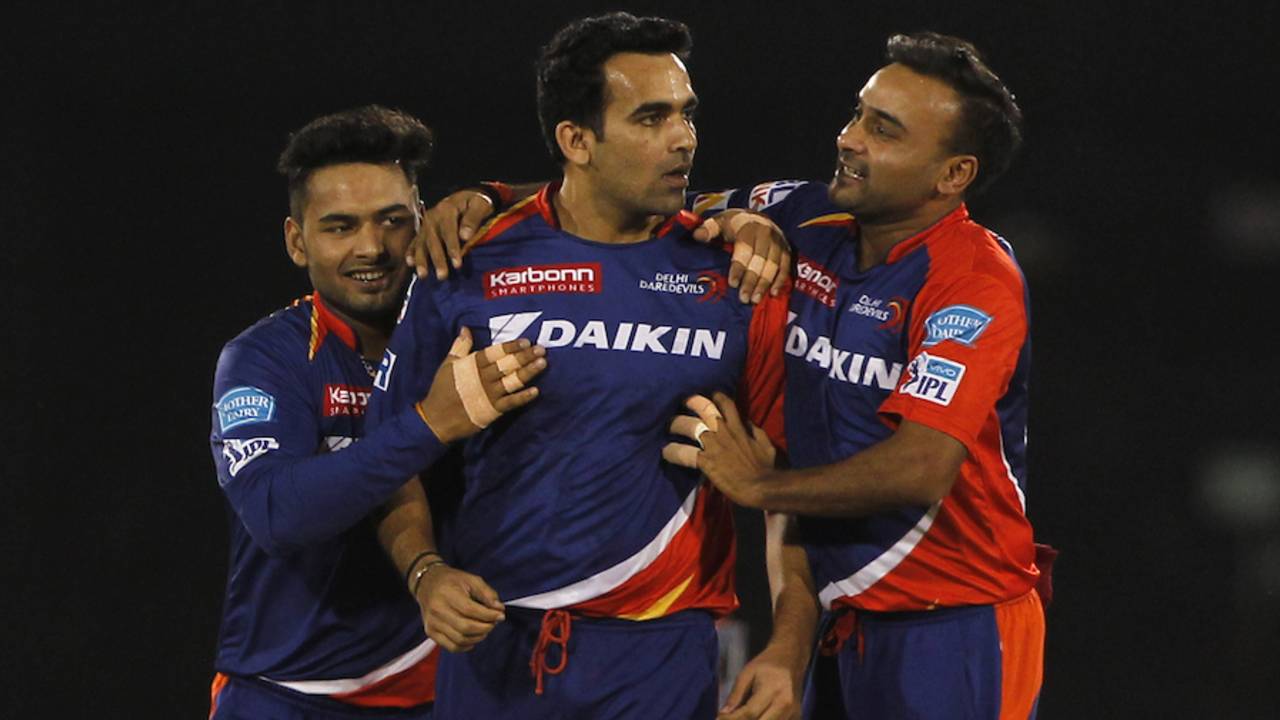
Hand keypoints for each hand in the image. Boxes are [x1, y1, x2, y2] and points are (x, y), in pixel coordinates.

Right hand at [408, 190, 497, 279]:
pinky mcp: (423, 231)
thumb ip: (473, 219)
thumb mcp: (479, 205)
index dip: (452, 248)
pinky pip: (414, 242)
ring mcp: (426, 224)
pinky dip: (411, 252)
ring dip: (421, 260)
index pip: (448, 231)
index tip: (457, 265)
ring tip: (422, 275)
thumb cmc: (475, 203)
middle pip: (433, 240)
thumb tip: (465, 236)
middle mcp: (433, 217)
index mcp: (447, 209)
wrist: (466, 196)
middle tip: (442, 276)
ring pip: (422, 243)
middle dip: (437, 259)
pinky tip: (409, 263)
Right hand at [413, 562, 504, 652]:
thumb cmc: (452, 581)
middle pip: (465, 627)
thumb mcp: (472, 580)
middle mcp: (437, 610)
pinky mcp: (430, 632)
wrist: (427, 583)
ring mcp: (432, 623)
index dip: (488, 616)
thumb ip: (487, 594)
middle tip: (493, 623)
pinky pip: (451, 646)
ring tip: (485, 629)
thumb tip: (499, 610)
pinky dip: (466, 646)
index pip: (470, 610)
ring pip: (459, 639)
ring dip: (477, 638)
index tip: (500, 616)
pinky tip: (474, 638)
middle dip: (485, 628)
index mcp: (447, 594)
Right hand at [419, 327, 545, 443]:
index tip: (525, 341)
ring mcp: (489, 395)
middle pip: (507, 365)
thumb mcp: (448, 365)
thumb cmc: (442, 390)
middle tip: (541, 349)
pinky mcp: (492, 411)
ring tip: (543, 363)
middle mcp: (483, 379)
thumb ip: (460, 346)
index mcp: (472, 365)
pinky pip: (511, 403)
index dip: (510, 347)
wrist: (436, 420)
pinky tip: (536, 391)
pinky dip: (523, 397)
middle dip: (525, 356)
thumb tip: (466, 328)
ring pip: (512, 381)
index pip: (494, 353)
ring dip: (528, 372)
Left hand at [663, 392, 775, 508]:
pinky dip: (673, 452)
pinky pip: (684, 453)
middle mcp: (723, 431)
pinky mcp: (705, 461)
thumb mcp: (765, 444)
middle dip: (690, 402)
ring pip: (689, 427)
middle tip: (680, 402)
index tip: (708, 396)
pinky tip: (665, 452)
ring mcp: (713, 445)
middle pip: (703, 408)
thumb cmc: (766, 468)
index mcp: (739, 427)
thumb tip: (747, 422)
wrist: (762, 486)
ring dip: (676, 424)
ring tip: (667, 426)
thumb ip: (755, 431)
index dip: (715, 397)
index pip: (725, 403)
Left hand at [693, 210, 791, 303]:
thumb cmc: (734, 224)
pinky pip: (785, 267)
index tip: (733, 283)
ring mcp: (778, 242)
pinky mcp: (786, 250)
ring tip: (755, 300)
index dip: (739, 266)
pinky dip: (780, 281)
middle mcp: (766, 233)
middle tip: (744, 298)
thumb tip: (697, 235)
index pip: (744, 248)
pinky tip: (773, 293)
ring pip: (774, 265)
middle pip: (761, 259)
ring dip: (765, 284)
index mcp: (748, 226)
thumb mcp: (720, 221)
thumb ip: (709, 229)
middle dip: (752, 280)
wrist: (756, 217)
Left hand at [717, 644, 805, 719]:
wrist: (791, 660)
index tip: (718, 719)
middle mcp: (785, 705)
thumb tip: (723, 714)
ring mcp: (793, 713)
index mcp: (772, 690)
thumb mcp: (747, 673)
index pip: (750, 713)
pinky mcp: (796, 718)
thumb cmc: (766, 665)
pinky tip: (757, 718)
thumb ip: (736, 695)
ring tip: (741, 718)